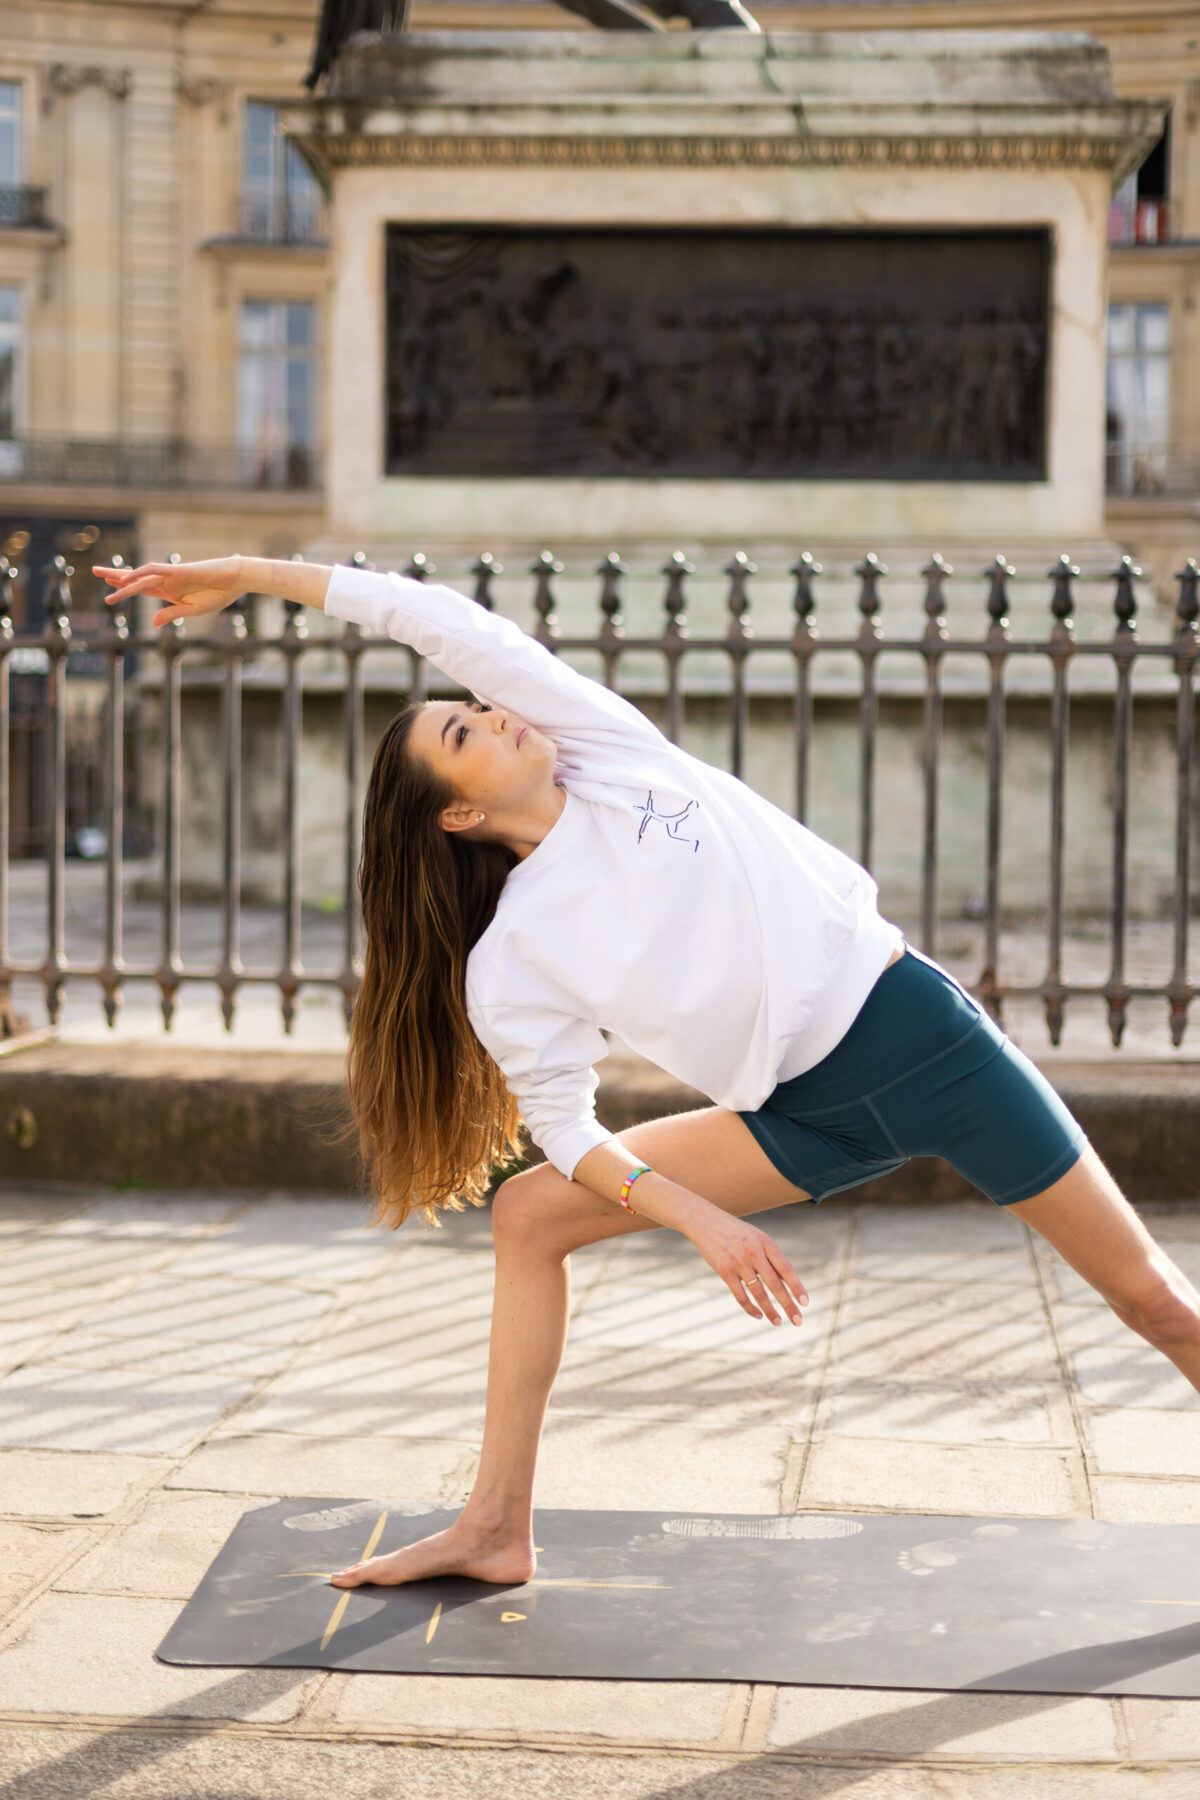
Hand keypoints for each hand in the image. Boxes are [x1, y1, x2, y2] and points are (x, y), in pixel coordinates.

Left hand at [93, 557, 245, 628]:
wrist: (234, 581)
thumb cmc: (218, 595)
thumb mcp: (192, 610)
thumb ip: (171, 614)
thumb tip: (153, 623)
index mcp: (169, 592)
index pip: (141, 589)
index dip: (124, 588)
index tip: (109, 590)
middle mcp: (166, 582)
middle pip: (135, 578)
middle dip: (115, 576)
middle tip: (94, 571)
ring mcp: (170, 575)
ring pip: (140, 576)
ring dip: (121, 577)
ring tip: (102, 577)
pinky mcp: (177, 571)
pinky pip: (153, 571)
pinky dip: (139, 574)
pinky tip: (126, 578)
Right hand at [687, 1210, 808, 1324]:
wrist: (705, 1221)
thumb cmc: (736, 1232)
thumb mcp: (756, 1237)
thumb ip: (770, 1257)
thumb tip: (787, 1284)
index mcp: (766, 1242)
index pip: (786, 1269)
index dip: (797, 1287)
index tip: (805, 1302)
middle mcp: (754, 1252)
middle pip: (775, 1284)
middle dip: (788, 1305)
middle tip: (798, 1321)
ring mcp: (738, 1262)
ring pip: (759, 1293)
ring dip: (770, 1311)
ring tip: (778, 1322)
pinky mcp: (724, 1271)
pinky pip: (740, 1296)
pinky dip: (751, 1308)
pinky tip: (758, 1315)